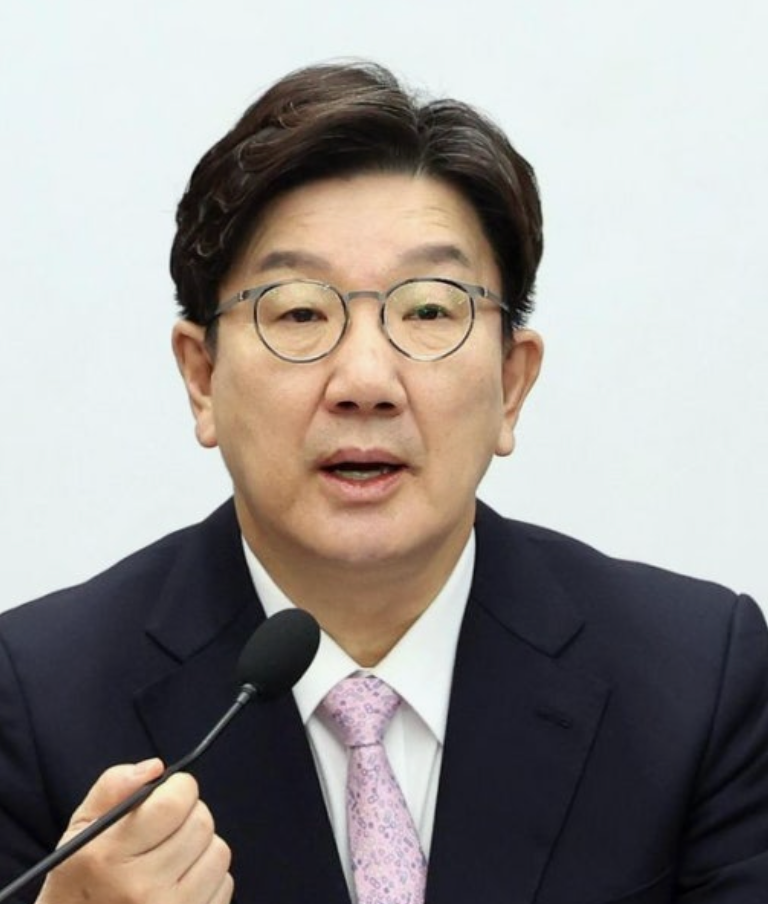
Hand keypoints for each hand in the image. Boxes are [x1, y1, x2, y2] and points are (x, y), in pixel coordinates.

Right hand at [36, 759, 232, 903]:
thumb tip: (155, 767)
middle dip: (189, 816)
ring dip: (201, 848)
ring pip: (218, 852)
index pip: (174, 803)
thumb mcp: (81, 831)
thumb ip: (113, 787)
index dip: (178, 788)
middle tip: (167, 829)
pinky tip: (179, 886)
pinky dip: (208, 878)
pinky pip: (224, 884)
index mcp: (108, 856)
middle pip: (201, 824)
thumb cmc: (80, 884)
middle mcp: (139, 889)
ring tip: (172, 860)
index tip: (169, 794)